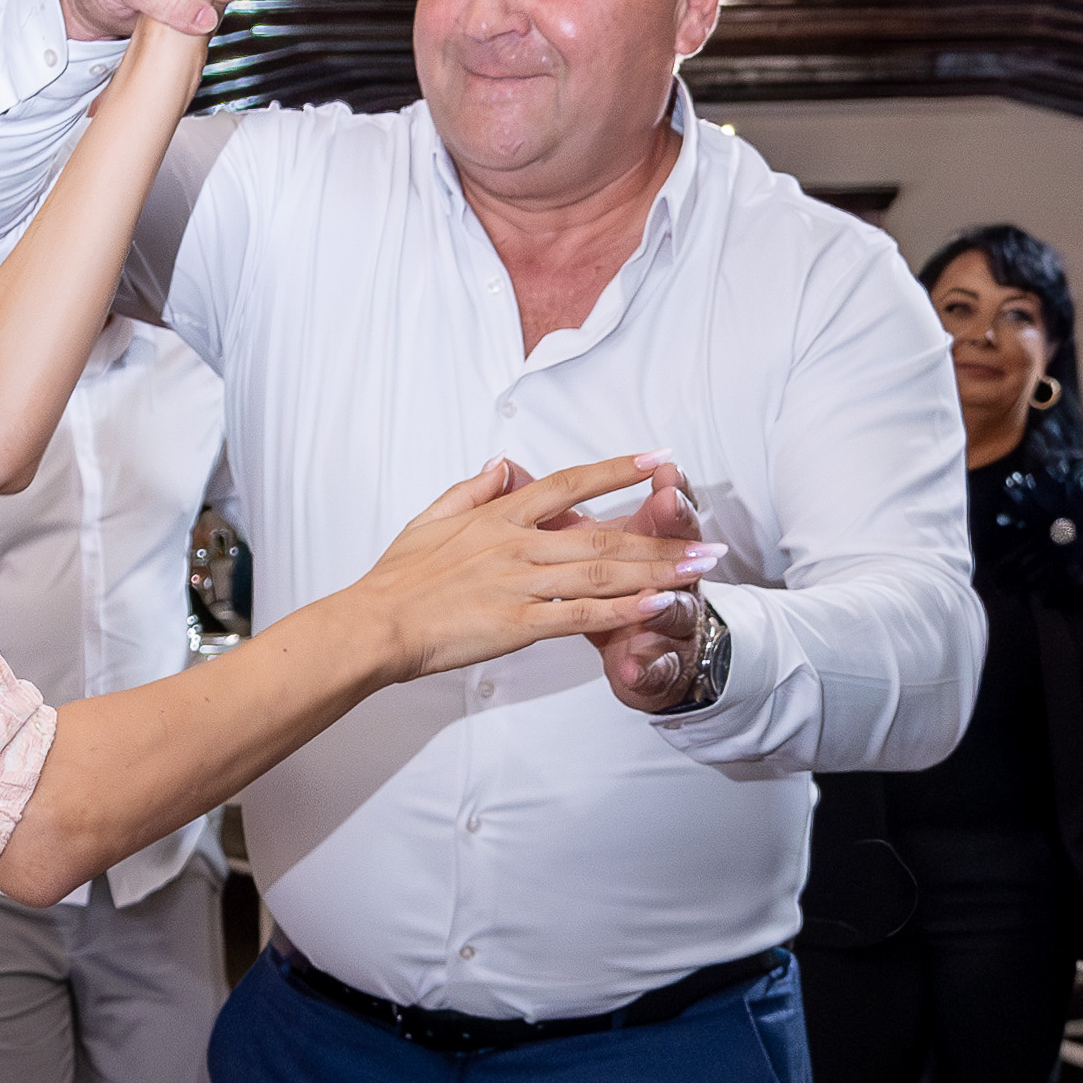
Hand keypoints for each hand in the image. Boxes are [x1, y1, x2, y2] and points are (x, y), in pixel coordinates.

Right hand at [359, 450, 707, 683]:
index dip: (615, 470)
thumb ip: (472, 489)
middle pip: (602, 535)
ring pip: (601, 573)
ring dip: (655, 570)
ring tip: (699, 569)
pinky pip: (579, 615)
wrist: (376, 623)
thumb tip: (500, 464)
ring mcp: (520, 583)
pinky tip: (655, 606)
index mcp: (499, 516)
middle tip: (706, 539)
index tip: (656, 459)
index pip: (568, 483)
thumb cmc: (398, 578)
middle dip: (660, 536)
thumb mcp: (431, 518)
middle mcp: (517, 544)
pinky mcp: (517, 623)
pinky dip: (620, 611)